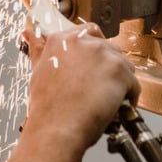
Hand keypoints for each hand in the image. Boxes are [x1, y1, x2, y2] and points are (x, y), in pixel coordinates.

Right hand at [21, 23, 139, 152]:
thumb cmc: (46, 107)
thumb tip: (27, 33)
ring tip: (107, 100)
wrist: (56, 128)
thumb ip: (37, 49)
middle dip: (108, 69)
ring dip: (120, 82)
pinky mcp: (119, 70)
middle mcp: (82, 42)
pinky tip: (116, 108)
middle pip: (109, 50)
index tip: (95, 64)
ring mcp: (102, 54)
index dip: (95, 51)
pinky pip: (134, 83)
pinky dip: (129, 97)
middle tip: (100, 88)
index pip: (89, 33)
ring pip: (124, 66)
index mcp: (62, 40)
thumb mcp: (37, 70)